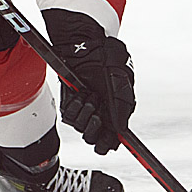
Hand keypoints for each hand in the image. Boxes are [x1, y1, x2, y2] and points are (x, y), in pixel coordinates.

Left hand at [44, 10, 135, 154]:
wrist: (85, 46)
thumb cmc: (107, 59)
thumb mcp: (121, 81)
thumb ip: (122, 107)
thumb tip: (121, 130)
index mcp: (116, 111)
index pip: (112, 138)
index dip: (109, 143)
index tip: (107, 145)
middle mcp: (100, 113)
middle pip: (95, 138)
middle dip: (96, 128)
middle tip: (98, 112)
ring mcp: (84, 109)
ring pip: (82, 129)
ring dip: (86, 112)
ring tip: (91, 95)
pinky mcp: (70, 104)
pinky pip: (70, 116)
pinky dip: (75, 106)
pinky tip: (81, 92)